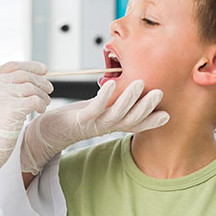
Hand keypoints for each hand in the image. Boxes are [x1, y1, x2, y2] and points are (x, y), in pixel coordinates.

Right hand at [0, 61, 52, 178]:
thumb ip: (3, 89)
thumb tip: (31, 78)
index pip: (12, 66)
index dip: (30, 66)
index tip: (44, 69)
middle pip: (23, 76)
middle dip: (40, 81)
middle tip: (50, 89)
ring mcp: (0, 95)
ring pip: (31, 88)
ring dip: (42, 96)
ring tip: (45, 104)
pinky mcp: (11, 108)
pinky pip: (35, 100)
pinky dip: (41, 105)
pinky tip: (40, 111)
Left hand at [20, 79, 168, 174]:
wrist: (48, 131)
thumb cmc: (75, 118)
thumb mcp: (98, 111)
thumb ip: (114, 106)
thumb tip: (131, 95)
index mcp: (112, 125)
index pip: (136, 124)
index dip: (151, 121)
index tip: (167, 115)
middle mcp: (106, 127)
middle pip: (131, 119)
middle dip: (146, 107)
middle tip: (159, 93)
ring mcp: (94, 124)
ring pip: (117, 113)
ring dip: (129, 98)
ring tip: (139, 83)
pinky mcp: (81, 118)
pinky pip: (96, 107)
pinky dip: (105, 96)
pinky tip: (111, 84)